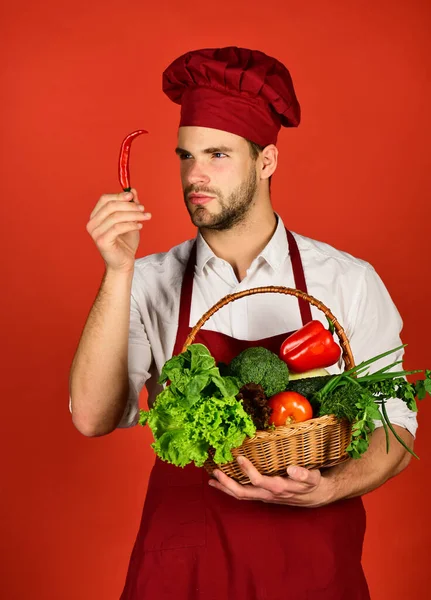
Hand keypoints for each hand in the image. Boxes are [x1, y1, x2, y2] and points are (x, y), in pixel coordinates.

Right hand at [86, 189, 150, 272]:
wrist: (124, 263)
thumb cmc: (125, 243)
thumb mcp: (130, 221)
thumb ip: (130, 206)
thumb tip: (133, 191)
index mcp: (96, 217)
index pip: (105, 199)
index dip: (119, 195)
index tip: (133, 196)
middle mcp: (92, 223)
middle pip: (110, 206)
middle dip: (129, 205)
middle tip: (143, 208)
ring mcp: (95, 233)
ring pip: (116, 216)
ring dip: (133, 215)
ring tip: (145, 217)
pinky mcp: (102, 241)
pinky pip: (118, 227)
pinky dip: (131, 224)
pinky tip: (140, 226)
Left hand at [209, 456, 331, 507]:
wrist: (315, 496)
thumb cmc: (312, 483)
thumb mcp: (313, 477)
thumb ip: (304, 474)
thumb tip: (292, 469)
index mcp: (279, 488)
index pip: (259, 481)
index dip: (248, 470)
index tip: (239, 457)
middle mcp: (268, 494)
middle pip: (243, 493)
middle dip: (227, 484)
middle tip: (215, 472)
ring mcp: (264, 496)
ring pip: (241, 496)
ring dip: (225, 488)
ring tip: (212, 480)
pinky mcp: (262, 495)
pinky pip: (243, 494)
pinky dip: (230, 489)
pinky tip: (221, 483)